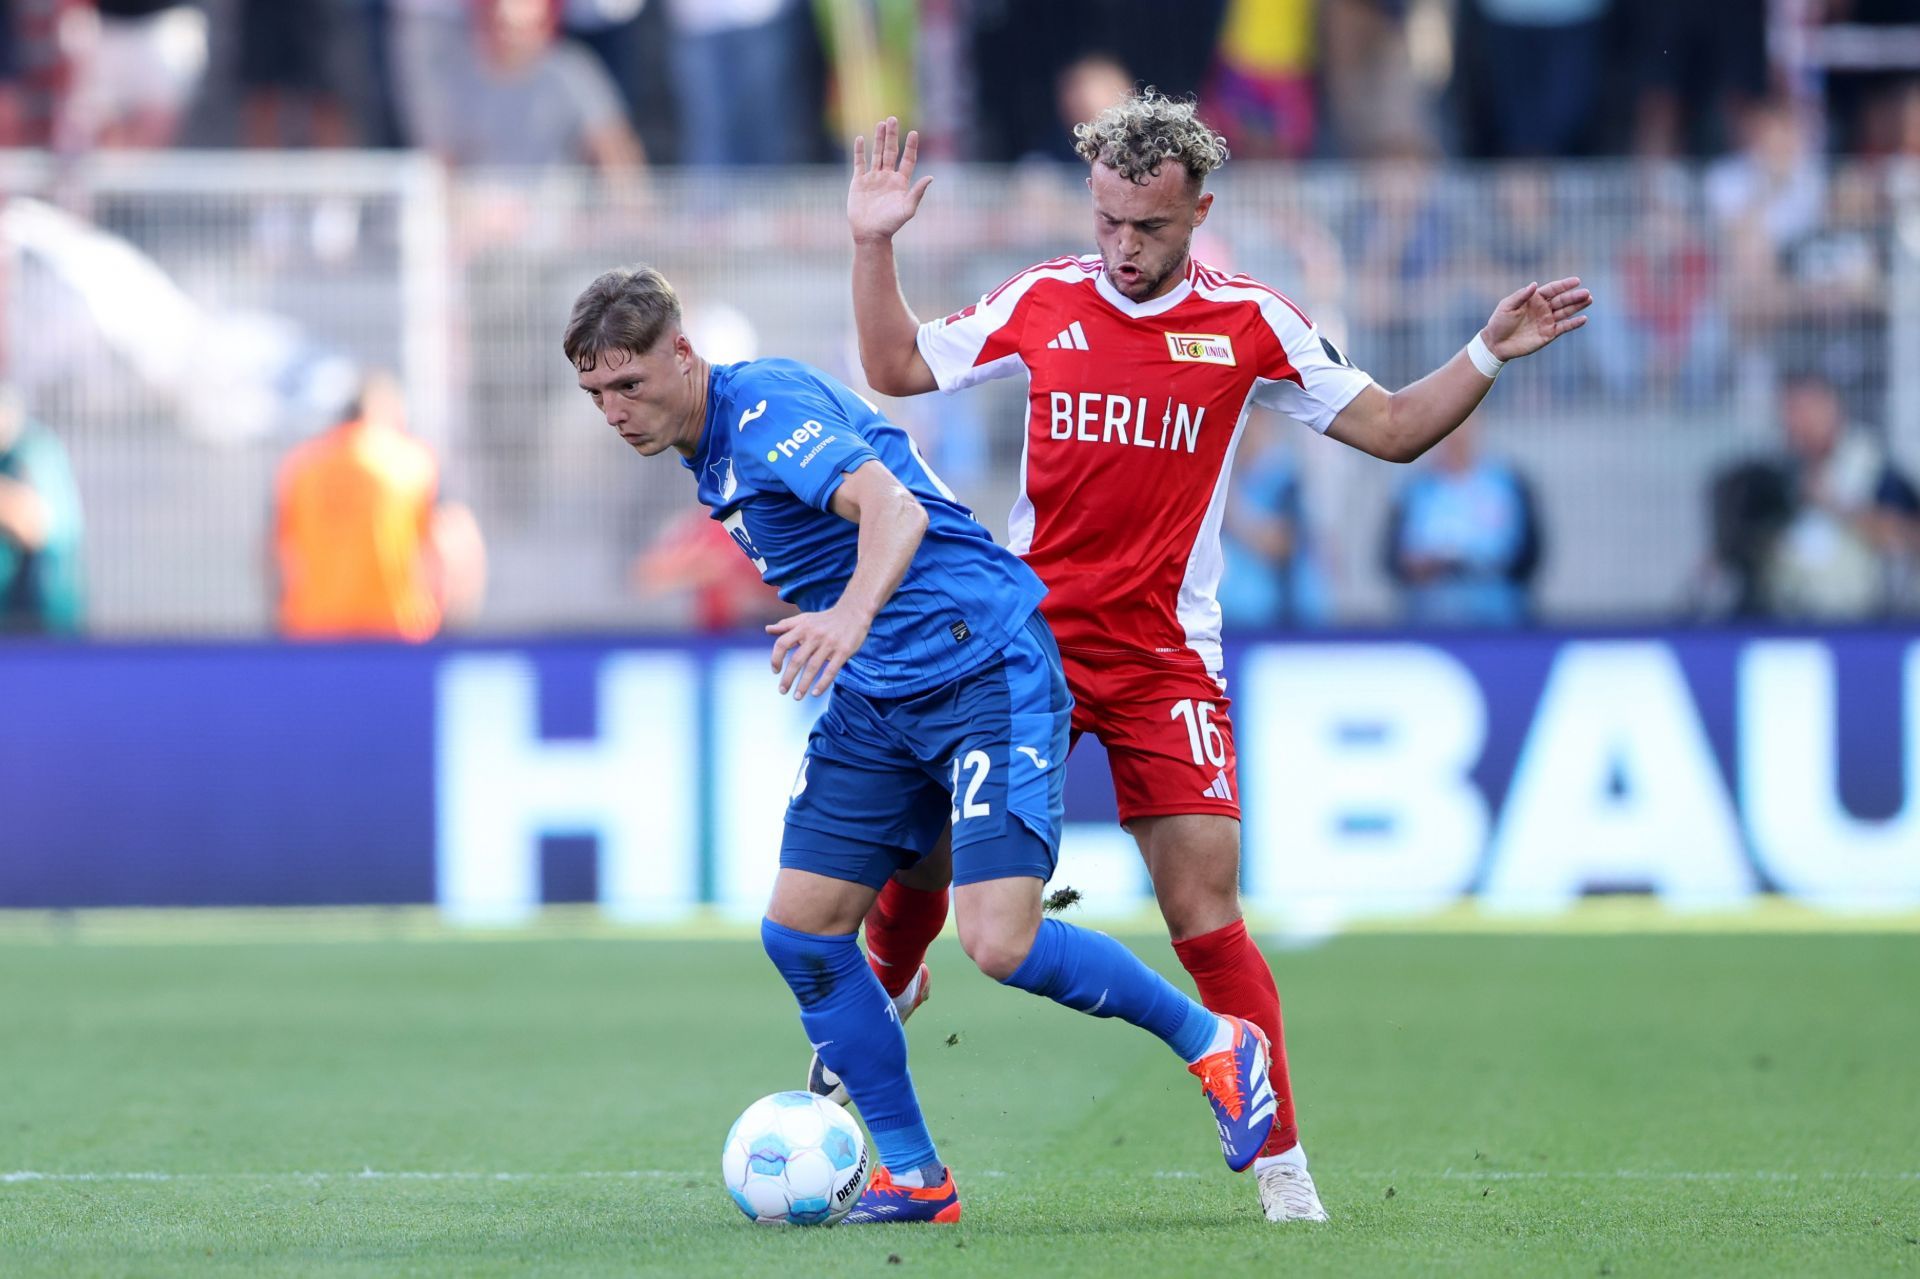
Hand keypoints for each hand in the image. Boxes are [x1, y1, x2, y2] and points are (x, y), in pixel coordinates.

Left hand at [767, 602, 872, 698]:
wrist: (854, 612)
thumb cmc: (826, 618)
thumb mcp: (805, 618)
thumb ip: (786, 625)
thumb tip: (767, 630)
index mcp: (803, 628)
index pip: (782, 643)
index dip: (775, 659)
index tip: (775, 671)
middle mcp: (814, 636)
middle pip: (797, 660)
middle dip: (788, 678)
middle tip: (782, 691)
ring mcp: (829, 644)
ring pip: (812, 668)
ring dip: (803, 685)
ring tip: (797, 697)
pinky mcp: (843, 651)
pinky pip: (831, 670)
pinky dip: (822, 683)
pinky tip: (815, 693)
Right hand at [849, 116, 931, 245]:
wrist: (870, 234)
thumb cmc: (891, 225)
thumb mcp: (907, 209)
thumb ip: (918, 192)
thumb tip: (931, 177)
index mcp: (901, 182)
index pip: (908, 160)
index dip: (911, 147)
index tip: (914, 133)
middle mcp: (887, 177)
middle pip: (891, 152)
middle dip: (892, 136)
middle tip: (893, 119)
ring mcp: (873, 178)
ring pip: (877, 154)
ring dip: (878, 139)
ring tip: (881, 123)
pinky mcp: (858, 182)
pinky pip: (859, 163)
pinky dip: (859, 151)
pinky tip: (860, 138)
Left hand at [1481, 277, 1591, 360]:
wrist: (1496, 344)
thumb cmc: (1499, 322)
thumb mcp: (1507, 306)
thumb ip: (1521, 296)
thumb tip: (1535, 284)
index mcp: (1534, 298)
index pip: (1553, 289)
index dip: (1564, 285)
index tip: (1577, 281)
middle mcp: (1543, 308)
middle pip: (1562, 300)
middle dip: (1575, 296)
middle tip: (1587, 293)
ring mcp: (1547, 321)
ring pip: (1566, 312)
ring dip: (1577, 306)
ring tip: (1589, 300)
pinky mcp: (1549, 334)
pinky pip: (1564, 327)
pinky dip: (1574, 324)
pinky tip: (1583, 319)